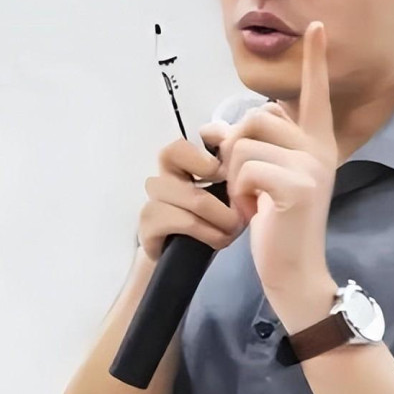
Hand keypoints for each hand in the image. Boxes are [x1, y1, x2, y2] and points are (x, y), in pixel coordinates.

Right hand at [139, 133, 245, 262]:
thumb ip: (235, 163)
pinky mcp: (149, 224)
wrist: (189, 258)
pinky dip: (209, 232)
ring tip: (237, 226)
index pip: (188, 136)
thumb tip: (244, 142)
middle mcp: (164, 173)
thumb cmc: (213, 217)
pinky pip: (184, 221)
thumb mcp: (230, 188)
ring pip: (194, 196)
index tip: (231, 169)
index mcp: (183, 159)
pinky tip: (220, 239)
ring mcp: (154, 198)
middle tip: (238, 195)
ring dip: (223, 215)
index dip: (212, 144)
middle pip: (174, 152)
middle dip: (213, 172)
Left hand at [202, 21, 337, 294]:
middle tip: (246, 185)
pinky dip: (237, 192)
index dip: (315, 60)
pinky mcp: (298, 185)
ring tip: (250, 200)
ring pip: (244, 143)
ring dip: (233, 176)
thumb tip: (212, 128)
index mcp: (316, 144)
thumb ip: (251, 147)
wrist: (294, 271)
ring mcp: (312, 165)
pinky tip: (252, 212)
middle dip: (235, 150)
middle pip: (256, 116)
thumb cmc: (278, 224)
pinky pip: (245, 168)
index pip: (315, 94)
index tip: (318, 27)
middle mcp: (320, 148)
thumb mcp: (265, 179)